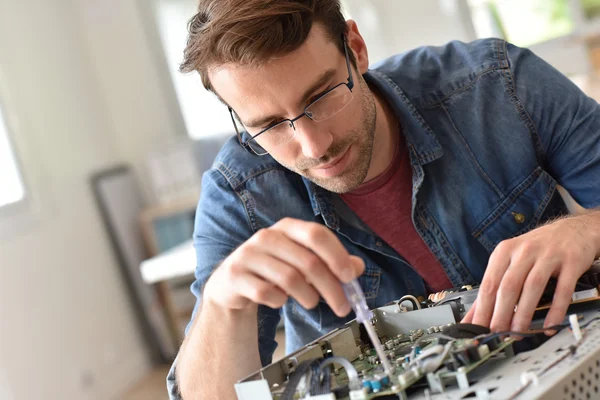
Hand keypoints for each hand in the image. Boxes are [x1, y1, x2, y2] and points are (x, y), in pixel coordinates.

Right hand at [203, 218, 364, 316]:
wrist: (231, 285)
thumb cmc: (273, 272)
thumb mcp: (303, 264)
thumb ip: (331, 263)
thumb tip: (357, 267)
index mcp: (287, 227)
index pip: (317, 234)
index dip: (337, 256)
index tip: (350, 278)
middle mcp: (266, 236)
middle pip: (308, 262)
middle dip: (331, 288)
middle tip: (343, 307)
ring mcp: (248, 254)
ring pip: (290, 278)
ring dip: (308, 297)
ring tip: (311, 302)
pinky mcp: (235, 275)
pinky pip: (267, 293)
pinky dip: (279, 301)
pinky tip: (280, 300)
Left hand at [462, 216, 597, 332]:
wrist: (572, 230)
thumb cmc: (537, 249)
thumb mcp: (510, 260)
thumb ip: (492, 288)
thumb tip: (474, 315)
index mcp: (504, 252)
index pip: (489, 283)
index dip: (482, 308)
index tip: (478, 327)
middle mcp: (524, 251)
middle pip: (508, 286)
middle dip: (501, 313)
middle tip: (497, 333)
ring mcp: (548, 255)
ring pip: (532, 287)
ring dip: (524, 313)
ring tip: (518, 332)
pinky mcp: (571, 262)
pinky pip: (562, 289)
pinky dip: (555, 310)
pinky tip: (549, 325)